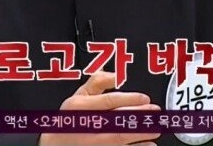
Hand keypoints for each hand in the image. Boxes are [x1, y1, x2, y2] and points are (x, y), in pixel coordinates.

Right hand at [38, 71, 160, 145]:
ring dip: (140, 134)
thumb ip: (97, 82)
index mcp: (80, 107)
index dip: (129, 99)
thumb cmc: (70, 120)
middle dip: (139, 116)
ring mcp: (93, 142)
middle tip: (154, 111)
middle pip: (117, 120)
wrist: (57, 145)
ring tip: (155, 128)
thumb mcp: (78, 95)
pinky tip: (148, 145)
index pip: (108, 101)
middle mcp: (87, 125)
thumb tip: (115, 75)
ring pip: (120, 138)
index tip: (145, 98)